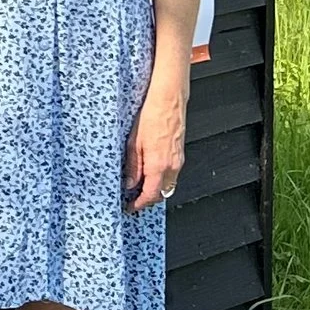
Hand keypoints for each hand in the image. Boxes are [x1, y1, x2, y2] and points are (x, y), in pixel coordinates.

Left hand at [123, 74, 186, 211]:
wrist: (169, 101)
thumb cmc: (151, 117)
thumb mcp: (134, 144)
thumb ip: (132, 167)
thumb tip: (129, 184)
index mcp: (158, 166)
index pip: (150, 195)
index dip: (139, 204)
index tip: (130, 207)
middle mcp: (172, 166)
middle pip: (162, 193)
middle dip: (148, 199)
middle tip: (134, 199)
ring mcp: (178, 161)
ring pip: (168, 184)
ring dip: (156, 189)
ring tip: (140, 186)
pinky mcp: (180, 154)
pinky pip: (173, 174)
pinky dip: (162, 178)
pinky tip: (150, 172)